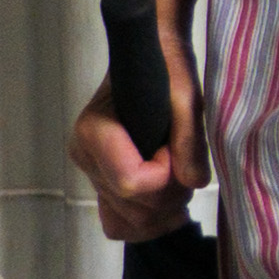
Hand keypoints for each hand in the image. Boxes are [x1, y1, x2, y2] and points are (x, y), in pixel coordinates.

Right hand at [71, 8, 205, 243]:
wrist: (152, 55)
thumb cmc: (166, 68)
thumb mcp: (185, 95)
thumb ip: (189, 138)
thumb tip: (193, 182)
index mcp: (94, 133)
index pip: (132, 183)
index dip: (165, 175)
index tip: (174, 146)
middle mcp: (84, 157)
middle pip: (133, 209)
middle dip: (169, 194)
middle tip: (184, 160)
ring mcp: (91, 172)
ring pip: (127, 223)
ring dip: (163, 209)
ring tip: (178, 174)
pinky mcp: (102, 181)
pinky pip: (118, 223)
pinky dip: (147, 221)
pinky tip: (169, 201)